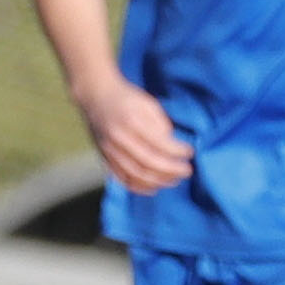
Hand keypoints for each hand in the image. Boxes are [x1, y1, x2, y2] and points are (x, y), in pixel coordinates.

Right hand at [77, 75, 191, 191]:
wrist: (95, 97)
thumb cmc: (126, 98)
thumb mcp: (148, 104)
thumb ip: (160, 124)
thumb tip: (171, 147)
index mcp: (131, 121)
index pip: (158, 143)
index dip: (177, 151)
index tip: (190, 152)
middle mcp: (118, 138)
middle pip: (147, 163)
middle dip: (171, 170)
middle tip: (187, 170)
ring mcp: (109, 150)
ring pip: (135, 174)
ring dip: (158, 181)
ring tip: (174, 180)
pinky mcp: (104, 158)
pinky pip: (121, 178)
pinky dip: (139, 187)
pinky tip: (154, 187)